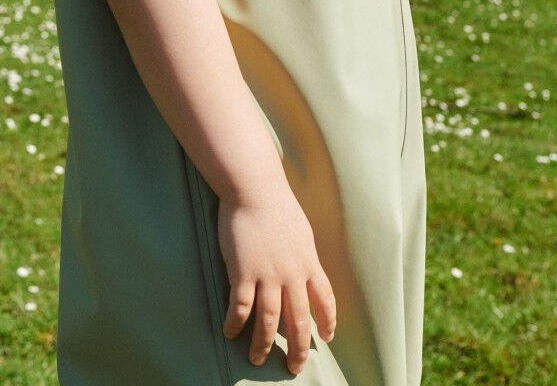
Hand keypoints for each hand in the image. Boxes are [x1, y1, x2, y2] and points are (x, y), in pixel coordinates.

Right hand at [218, 185, 336, 375]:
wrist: (255, 189)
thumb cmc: (277, 204)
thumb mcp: (301, 231)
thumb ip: (303, 254)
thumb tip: (305, 269)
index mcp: (308, 263)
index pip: (325, 300)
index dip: (327, 322)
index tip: (326, 338)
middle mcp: (291, 274)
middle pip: (299, 320)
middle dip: (299, 348)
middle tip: (294, 367)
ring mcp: (267, 275)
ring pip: (269, 321)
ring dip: (263, 344)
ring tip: (257, 359)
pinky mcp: (242, 272)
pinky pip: (239, 308)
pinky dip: (235, 324)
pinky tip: (229, 333)